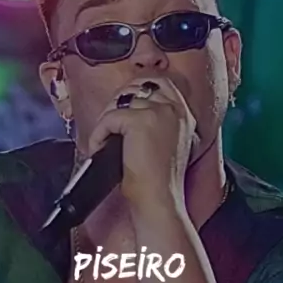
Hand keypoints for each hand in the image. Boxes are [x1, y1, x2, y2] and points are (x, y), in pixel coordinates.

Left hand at [87, 77, 196, 211]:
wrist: (159, 201)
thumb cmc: (159, 182)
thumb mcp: (168, 144)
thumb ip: (158, 123)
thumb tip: (130, 111)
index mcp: (184, 114)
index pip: (160, 82)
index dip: (137, 89)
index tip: (122, 108)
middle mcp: (174, 109)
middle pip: (136, 86)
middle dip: (117, 103)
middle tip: (108, 127)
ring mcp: (158, 113)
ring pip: (119, 102)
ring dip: (106, 122)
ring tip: (103, 142)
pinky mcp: (140, 121)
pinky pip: (108, 118)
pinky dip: (98, 135)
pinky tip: (99, 149)